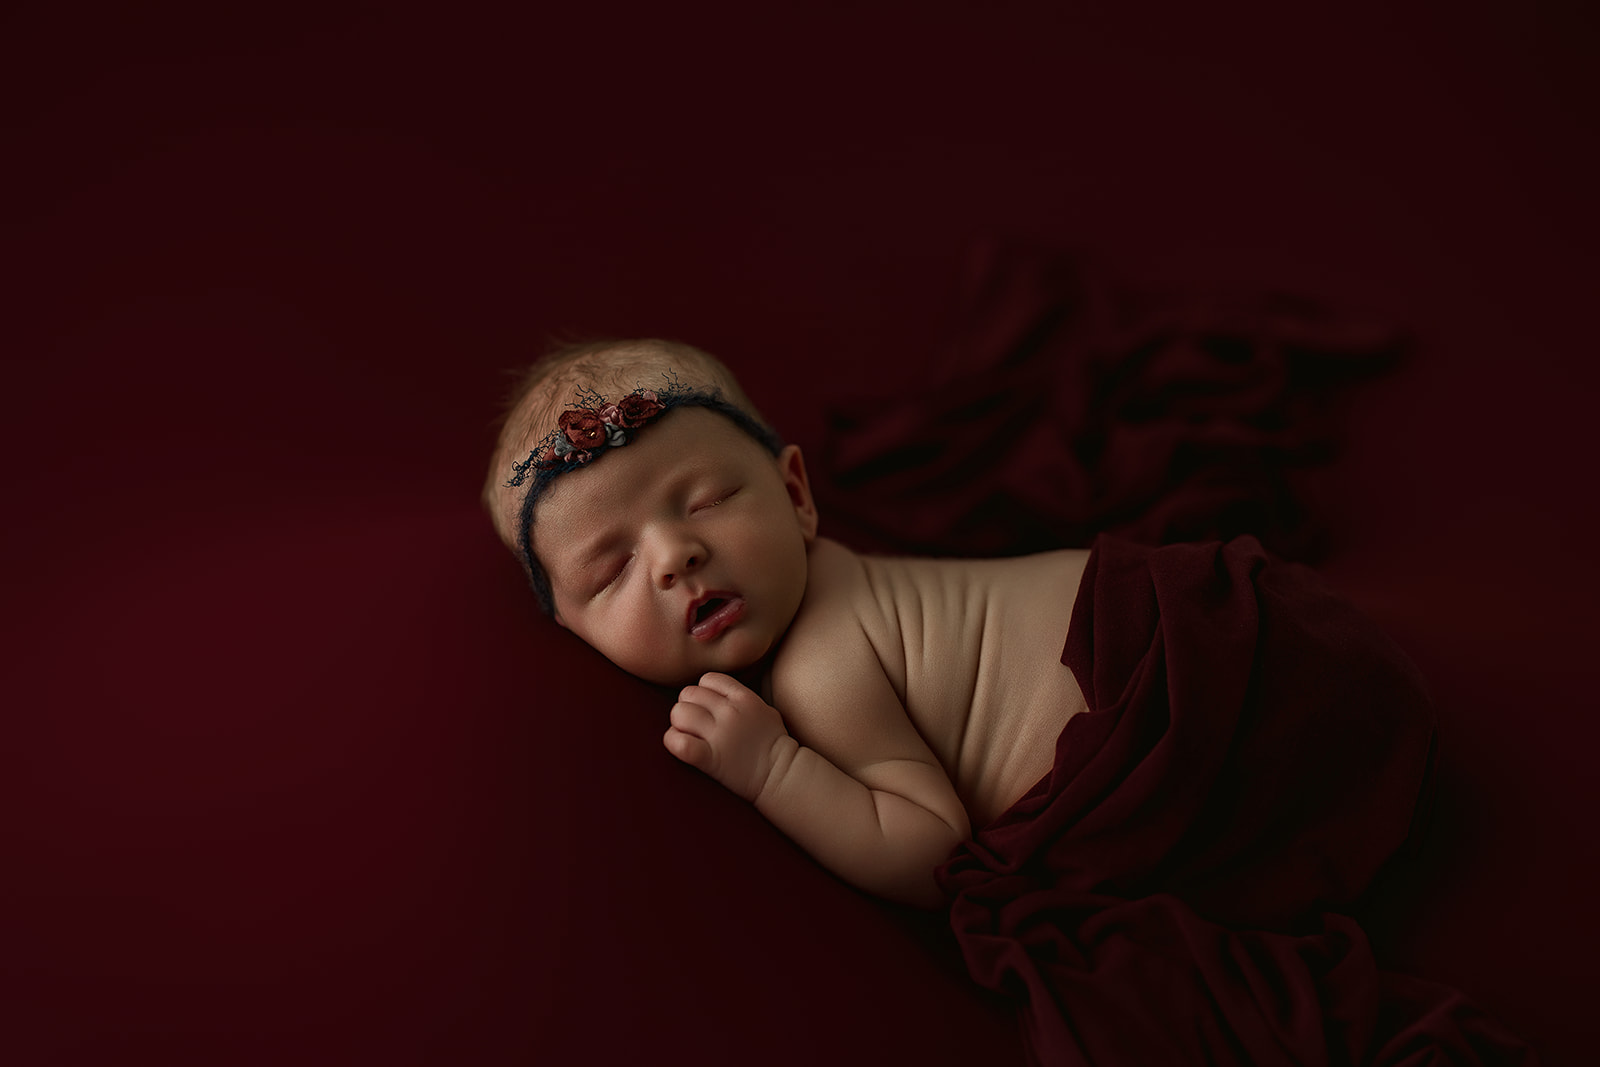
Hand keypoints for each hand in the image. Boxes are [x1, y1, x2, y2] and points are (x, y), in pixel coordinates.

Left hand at [665, 672, 790, 802]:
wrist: (781, 774)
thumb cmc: (773, 744)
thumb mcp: (764, 708)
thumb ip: (741, 696)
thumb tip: (717, 691)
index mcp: (744, 697)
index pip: (707, 679)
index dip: (702, 692)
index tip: (706, 708)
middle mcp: (731, 712)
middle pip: (688, 693)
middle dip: (687, 707)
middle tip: (694, 724)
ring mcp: (720, 735)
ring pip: (679, 713)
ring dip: (678, 724)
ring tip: (688, 735)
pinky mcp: (711, 758)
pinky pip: (678, 742)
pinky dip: (673, 742)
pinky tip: (682, 747)